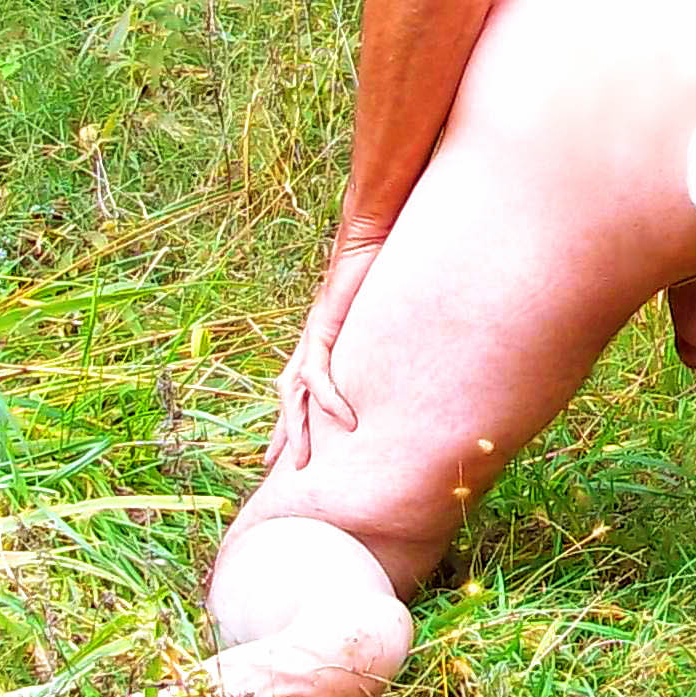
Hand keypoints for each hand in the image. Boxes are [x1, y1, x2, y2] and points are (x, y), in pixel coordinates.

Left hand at [266, 232, 386, 473]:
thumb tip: (420, 352)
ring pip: (295, 394)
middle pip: (289, 396)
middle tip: (274, 467)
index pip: (303, 386)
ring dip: (298, 429)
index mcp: (325, 338)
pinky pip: (319, 373)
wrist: (374, 229)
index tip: (290, 447)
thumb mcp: (388, 312)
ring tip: (304, 462)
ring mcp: (314, 334)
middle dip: (283, 432)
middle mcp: (313, 339)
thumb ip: (390, 335)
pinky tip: (346, 422)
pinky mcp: (322, 326)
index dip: (297, 416)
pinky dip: (332, 400)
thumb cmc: (385, 263)